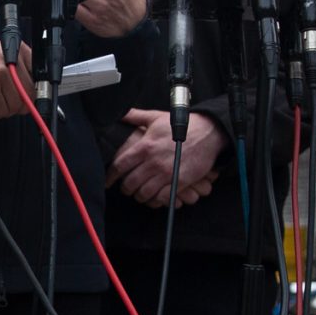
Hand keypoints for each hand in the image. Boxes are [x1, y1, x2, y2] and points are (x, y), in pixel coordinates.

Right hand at [0, 40, 31, 118]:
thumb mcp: (1, 53)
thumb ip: (18, 66)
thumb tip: (32, 89)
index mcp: (17, 49)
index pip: (38, 74)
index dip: (34, 90)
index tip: (31, 97)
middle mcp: (10, 61)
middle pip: (29, 93)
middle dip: (21, 104)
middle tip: (11, 104)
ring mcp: (0, 74)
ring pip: (16, 104)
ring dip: (7, 109)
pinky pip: (2, 110)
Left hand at [108, 108, 225, 207]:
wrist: (207, 132)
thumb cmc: (181, 125)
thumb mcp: (156, 117)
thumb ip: (136, 116)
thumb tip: (121, 114)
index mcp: (145, 146)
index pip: (120, 165)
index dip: (110, 176)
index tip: (108, 181)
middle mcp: (153, 161)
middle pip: (130, 183)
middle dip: (125, 188)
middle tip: (126, 188)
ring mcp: (166, 173)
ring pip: (144, 193)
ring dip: (139, 196)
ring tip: (139, 193)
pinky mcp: (179, 182)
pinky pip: (161, 198)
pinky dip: (155, 200)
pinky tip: (154, 197)